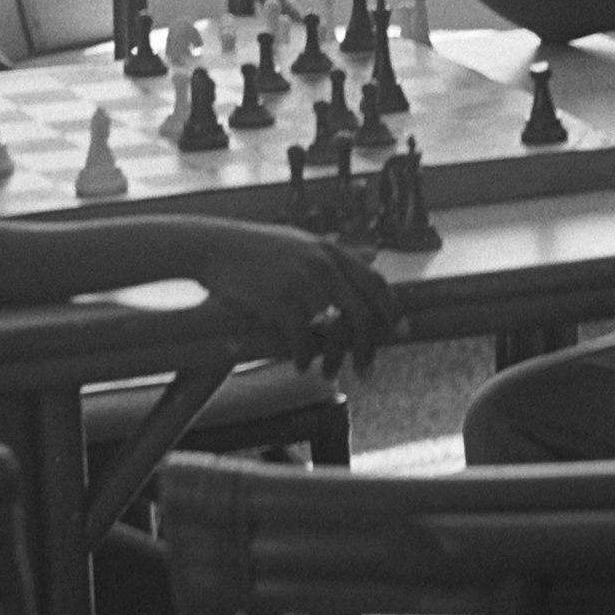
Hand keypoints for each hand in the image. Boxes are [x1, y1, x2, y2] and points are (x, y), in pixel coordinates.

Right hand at [198, 224, 397, 374]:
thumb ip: (335, 253)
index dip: (391, 310)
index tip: (399, 332)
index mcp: (331, 251)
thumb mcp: (301, 241)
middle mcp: (323, 265)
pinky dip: (304, 357)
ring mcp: (303, 282)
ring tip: (331, 373)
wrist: (215, 246)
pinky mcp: (280, 301)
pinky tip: (300, 367)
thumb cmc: (256, 248)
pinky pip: (303, 339)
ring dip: (335, 358)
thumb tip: (373, 255)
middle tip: (368, 370)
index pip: (376, 283)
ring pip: (335, 331)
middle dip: (369, 347)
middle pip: (363, 313)